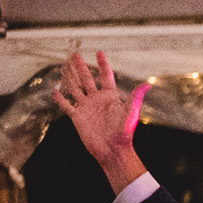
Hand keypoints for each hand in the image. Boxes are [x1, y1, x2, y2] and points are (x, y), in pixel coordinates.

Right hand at [56, 50, 148, 192]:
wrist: (113, 150)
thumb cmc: (124, 132)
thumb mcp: (130, 112)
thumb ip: (136, 97)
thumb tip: (147, 84)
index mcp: (110, 97)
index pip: (106, 76)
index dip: (103, 64)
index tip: (99, 52)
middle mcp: (97, 100)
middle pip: (87, 79)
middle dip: (81, 67)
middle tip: (75, 55)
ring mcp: (87, 108)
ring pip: (76, 89)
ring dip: (70, 77)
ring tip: (64, 66)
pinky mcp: (78, 117)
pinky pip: (67, 106)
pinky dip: (61, 99)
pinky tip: (55, 91)